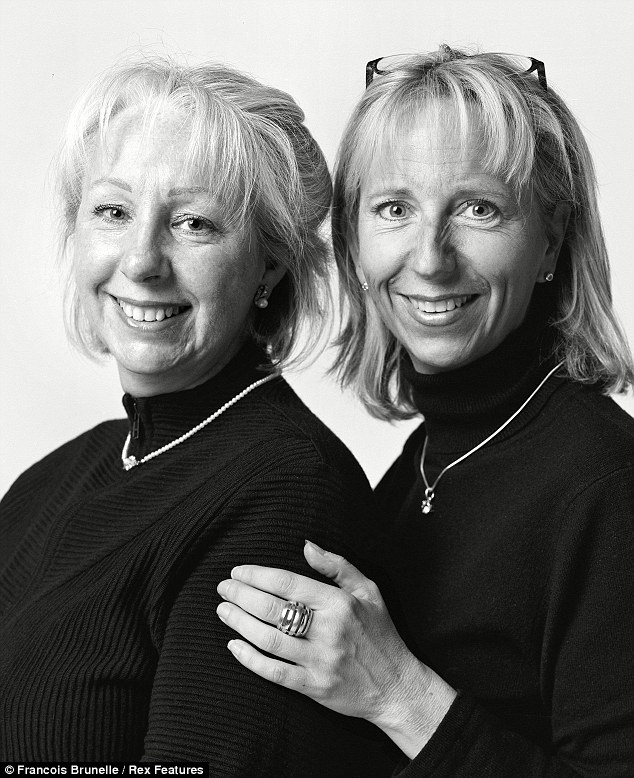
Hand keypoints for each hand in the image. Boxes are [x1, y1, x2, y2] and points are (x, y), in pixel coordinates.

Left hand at [216, 541, 455, 757]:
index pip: (288, 583)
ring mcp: (319, 660)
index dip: (257, 575)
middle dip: (241, 595)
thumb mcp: (369, 590)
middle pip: (273, 609)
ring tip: (223, 610)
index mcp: (339, 602)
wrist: (397, 686)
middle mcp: (328, 630)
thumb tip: (306, 545)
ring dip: (240, 622)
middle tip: (223, 588)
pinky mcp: (313, 687)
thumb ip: (337, 565)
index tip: (237, 571)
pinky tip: (234, 645)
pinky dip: (250, 659)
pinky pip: (274, 672)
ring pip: (268, 639)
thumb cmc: (380, 633)